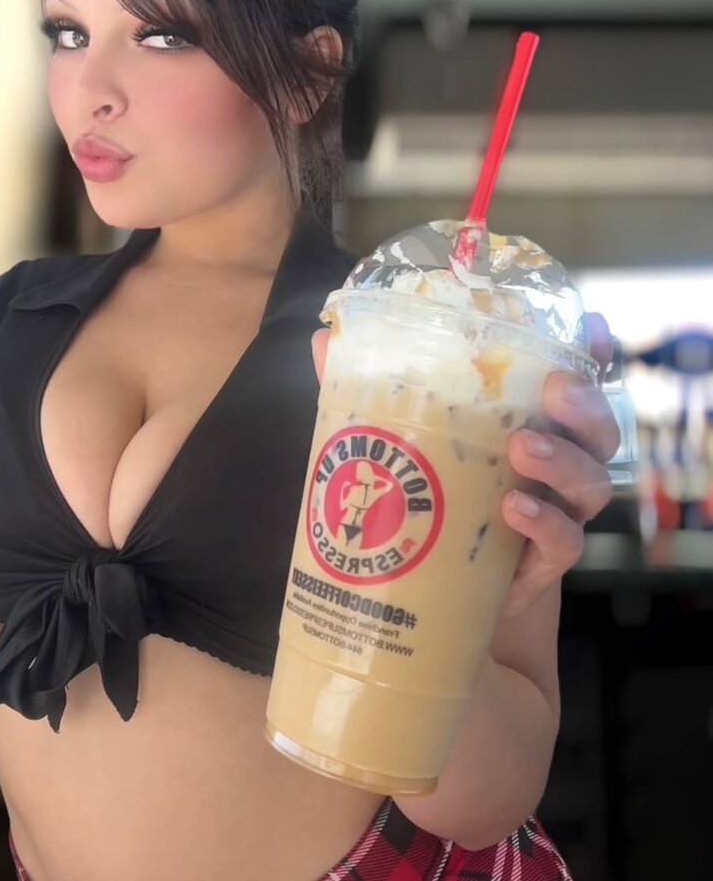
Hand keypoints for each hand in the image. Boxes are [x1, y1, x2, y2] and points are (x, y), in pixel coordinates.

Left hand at [311, 313, 621, 621]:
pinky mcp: (542, 564)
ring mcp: (555, 515)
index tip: (590, 325)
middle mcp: (554, 466)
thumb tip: (324, 339)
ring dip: (564, 460)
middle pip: (597, 431)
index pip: (572, 383)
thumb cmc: (427, 500)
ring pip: (592, 483)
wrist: (442, 597)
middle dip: (585, 404)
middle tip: (555, 387)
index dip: (590, 353)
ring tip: (524, 446)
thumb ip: (368, 390)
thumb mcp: (398, 440)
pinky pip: (566, 542)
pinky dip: (546, 523)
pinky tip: (516, 507)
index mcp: (528, 426)